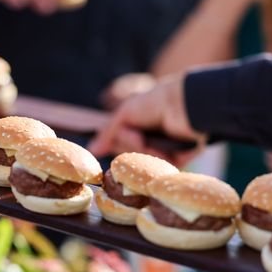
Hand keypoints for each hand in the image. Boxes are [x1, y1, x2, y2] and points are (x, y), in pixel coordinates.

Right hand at [89, 75, 203, 160]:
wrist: (179, 103)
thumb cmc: (153, 103)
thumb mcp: (124, 114)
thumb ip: (108, 133)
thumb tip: (91, 150)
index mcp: (143, 131)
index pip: (121, 146)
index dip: (115, 143)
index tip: (106, 143)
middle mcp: (153, 142)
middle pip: (129, 157)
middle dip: (127, 144)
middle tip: (134, 132)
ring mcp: (165, 152)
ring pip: (142, 164)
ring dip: (139, 148)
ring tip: (144, 136)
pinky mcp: (179, 160)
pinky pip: (158, 168)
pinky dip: (153, 155)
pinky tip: (159, 145)